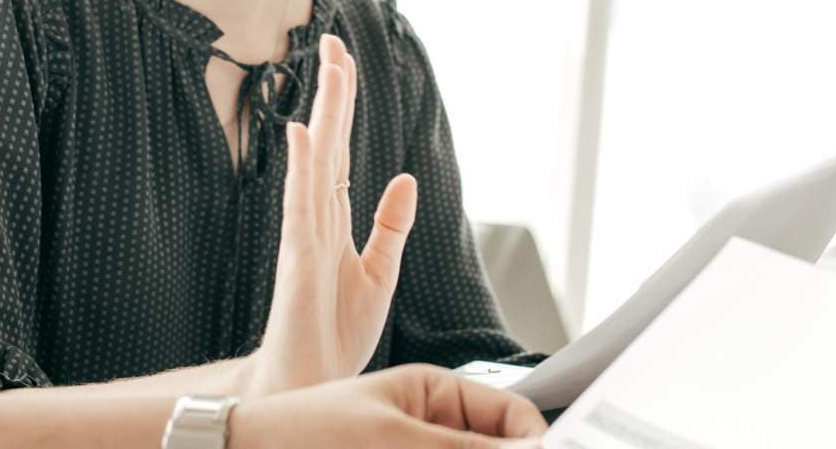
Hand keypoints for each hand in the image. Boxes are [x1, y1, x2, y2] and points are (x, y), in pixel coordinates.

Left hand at [229, 365, 545, 448]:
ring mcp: (413, 447)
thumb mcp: (392, 436)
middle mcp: (429, 425)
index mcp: (434, 391)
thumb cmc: (300, 434)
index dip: (535, 439)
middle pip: (494, 444)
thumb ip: (464, 447)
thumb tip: (531, 448)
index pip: (512, 416)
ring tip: (440, 448)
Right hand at [245, 34, 418, 394]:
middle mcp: (315, 217)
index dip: (342, 106)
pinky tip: (303, 133)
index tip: (342, 62)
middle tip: (333, 42)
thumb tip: (404, 178)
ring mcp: (304, 234)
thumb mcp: (379, 274)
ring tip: (328, 67)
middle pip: (326, 142)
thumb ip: (390, 226)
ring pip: (315, 160)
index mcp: (333, 219)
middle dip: (332, 92)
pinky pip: (301, 204)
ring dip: (323, 113)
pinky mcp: (299, 258)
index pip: (339, 149)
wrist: (313, 383)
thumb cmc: (336, 334)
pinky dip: (301, 168)